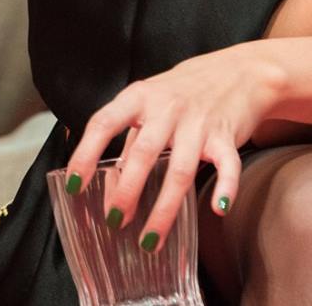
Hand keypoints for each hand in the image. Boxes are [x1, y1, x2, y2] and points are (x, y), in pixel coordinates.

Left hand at [61, 45, 279, 249]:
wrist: (238, 71)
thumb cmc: (184, 91)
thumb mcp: (149, 105)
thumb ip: (129, 143)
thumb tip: (110, 190)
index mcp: (139, 97)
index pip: (104, 123)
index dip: (85, 154)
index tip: (73, 185)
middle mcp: (167, 108)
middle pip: (143, 153)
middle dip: (127, 191)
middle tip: (114, 221)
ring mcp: (198, 122)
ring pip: (180, 170)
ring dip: (164, 209)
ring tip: (150, 239)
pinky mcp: (226, 136)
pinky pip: (228, 166)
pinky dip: (225, 188)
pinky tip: (217, 210)